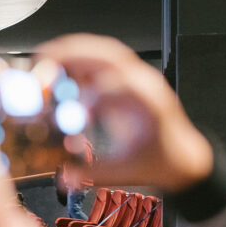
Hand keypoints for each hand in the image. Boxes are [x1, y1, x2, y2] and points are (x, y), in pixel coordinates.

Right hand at [35, 34, 212, 191]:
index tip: (79, 107)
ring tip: (44, 56)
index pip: (127, 87)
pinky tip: (56, 64)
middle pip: (110, 57)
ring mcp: (134, 78)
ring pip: (104, 52)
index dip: (101, 93)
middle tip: (45, 61)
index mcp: (151, 106)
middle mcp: (144, 85)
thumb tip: (63, 176)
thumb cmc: (160, 161)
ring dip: (73, 50)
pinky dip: (77, 57)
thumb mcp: (126, 172)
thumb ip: (93, 174)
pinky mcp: (124, 79)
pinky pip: (100, 60)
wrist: (181, 156)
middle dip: (75, 55)